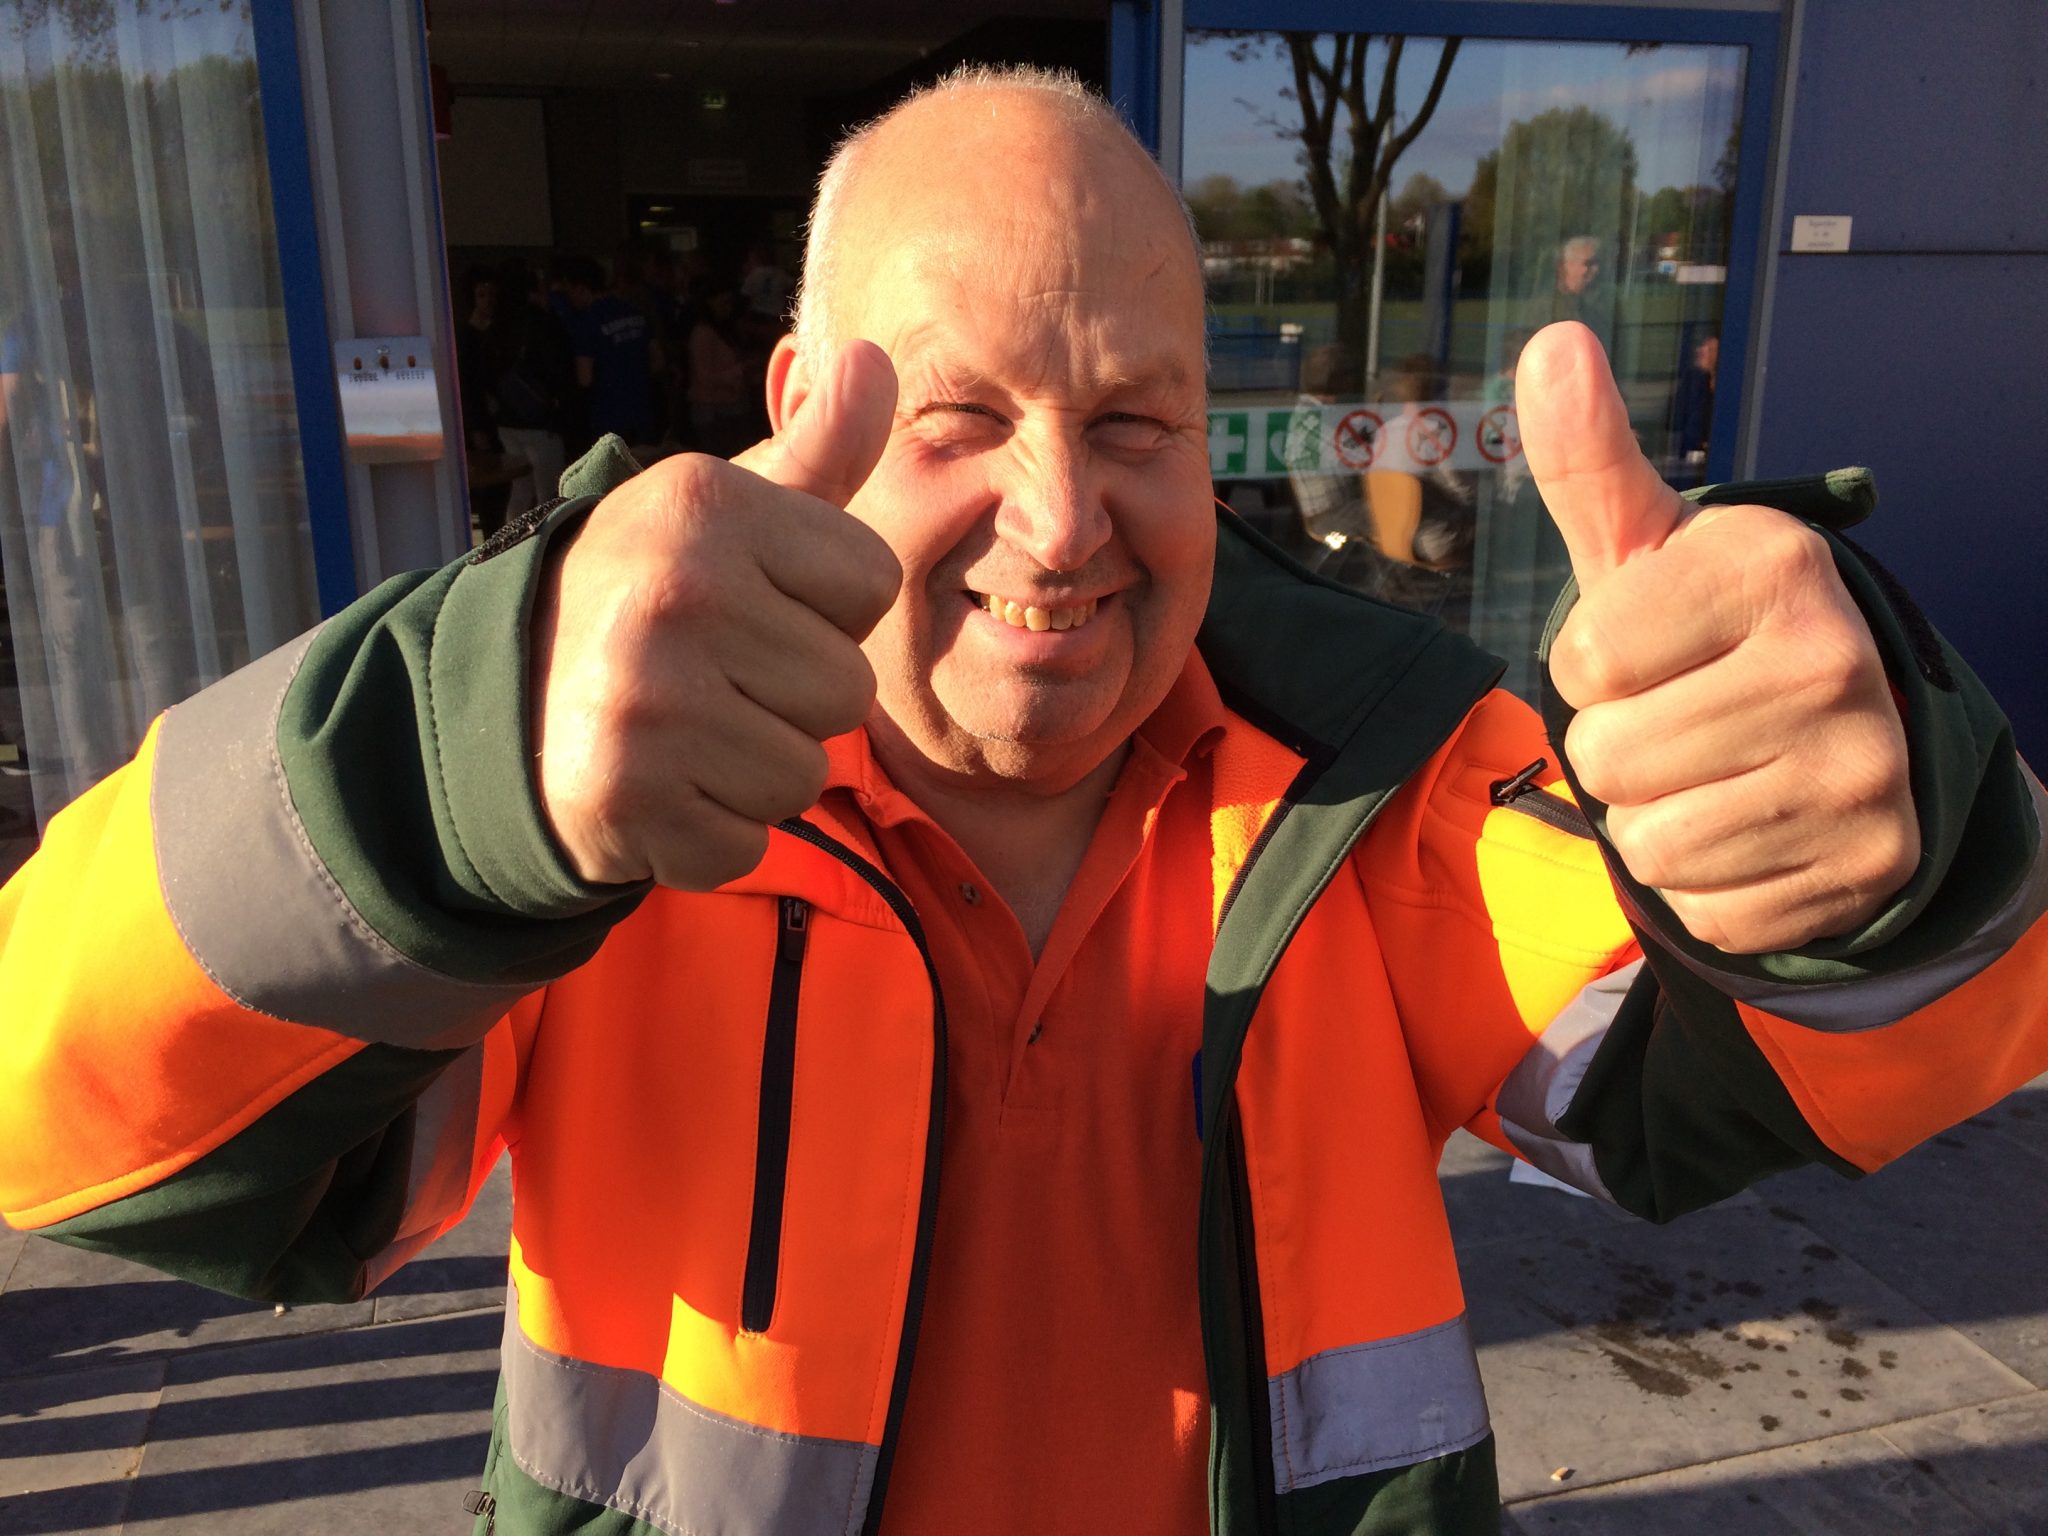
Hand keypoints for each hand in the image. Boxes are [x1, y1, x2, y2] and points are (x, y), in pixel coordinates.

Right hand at [531, 341, 902, 889]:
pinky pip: (746, 840)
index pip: (870, 582)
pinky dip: (710, 831)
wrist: (499, 702)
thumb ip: (817, 450)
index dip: (824, 607)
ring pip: (804, 772)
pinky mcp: (629, 797)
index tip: (753, 604)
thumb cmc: (650, 599)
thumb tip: (873, 356)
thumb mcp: (726, 511)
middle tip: (711, 678)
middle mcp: (675, 594)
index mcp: (707, 508)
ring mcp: (647, 701)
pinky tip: (658, 788)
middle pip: (848, 688)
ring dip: (755, 770)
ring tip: (686, 734)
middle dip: (792, 697)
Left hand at [1519, 323, 1916, 952]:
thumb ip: (1589, 459)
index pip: (1585, 661)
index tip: (1653, 646)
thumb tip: (1550, 341)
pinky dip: (1708, 882)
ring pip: (1652, 846)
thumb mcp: (1646, 543)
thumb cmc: (1709, 626)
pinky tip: (1752, 825)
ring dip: (1656, 819)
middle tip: (1684, 716)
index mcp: (1776, 567)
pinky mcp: (1868, 865)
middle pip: (1611, 760)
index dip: (1594, 666)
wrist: (1843, 724)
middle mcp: (1836, 663)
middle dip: (1620, 751)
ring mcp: (1865, 771)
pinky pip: (1706, 908)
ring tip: (1714, 769)